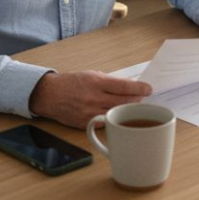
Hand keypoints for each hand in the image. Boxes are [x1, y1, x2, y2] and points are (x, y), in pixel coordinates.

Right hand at [29, 71, 152, 128]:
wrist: (50, 95)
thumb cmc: (71, 83)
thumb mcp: (91, 75)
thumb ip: (110, 82)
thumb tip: (129, 87)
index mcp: (96, 82)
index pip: (124, 86)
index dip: (140, 88)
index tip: (148, 89)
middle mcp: (94, 98)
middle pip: (125, 102)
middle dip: (137, 100)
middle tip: (142, 98)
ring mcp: (91, 113)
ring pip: (118, 114)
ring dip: (128, 110)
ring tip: (133, 106)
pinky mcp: (87, 124)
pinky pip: (107, 123)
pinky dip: (115, 118)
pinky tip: (118, 115)